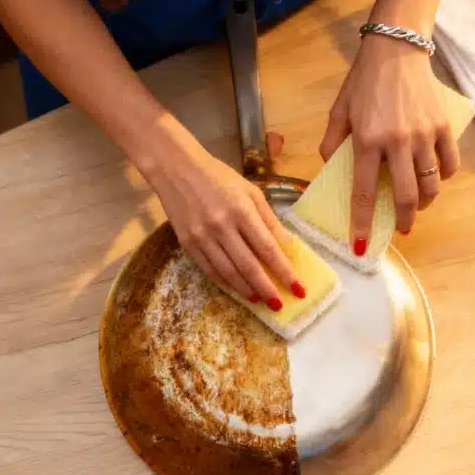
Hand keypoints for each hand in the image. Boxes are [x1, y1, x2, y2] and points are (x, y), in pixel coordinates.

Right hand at [144, 132, 300, 309]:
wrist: (176, 169)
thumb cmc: (218, 177)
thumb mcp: (250, 191)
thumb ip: (268, 219)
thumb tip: (287, 246)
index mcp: (241, 210)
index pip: (268, 248)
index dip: (284, 271)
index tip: (298, 288)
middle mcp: (221, 226)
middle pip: (248, 266)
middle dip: (267, 288)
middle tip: (280, 304)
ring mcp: (202, 237)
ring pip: (228, 273)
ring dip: (247, 290)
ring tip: (261, 300)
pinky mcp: (187, 244)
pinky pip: (210, 270)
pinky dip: (226, 283)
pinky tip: (238, 289)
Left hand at [320, 35, 460, 241]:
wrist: (397, 50)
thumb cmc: (363, 81)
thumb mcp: (339, 111)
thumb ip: (332, 142)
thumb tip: (334, 169)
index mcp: (366, 140)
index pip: (363, 192)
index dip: (361, 222)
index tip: (360, 244)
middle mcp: (397, 142)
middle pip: (404, 196)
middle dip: (402, 219)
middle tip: (400, 228)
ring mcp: (423, 135)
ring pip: (430, 185)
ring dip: (424, 203)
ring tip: (416, 206)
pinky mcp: (442, 126)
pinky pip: (449, 163)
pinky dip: (443, 177)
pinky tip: (434, 179)